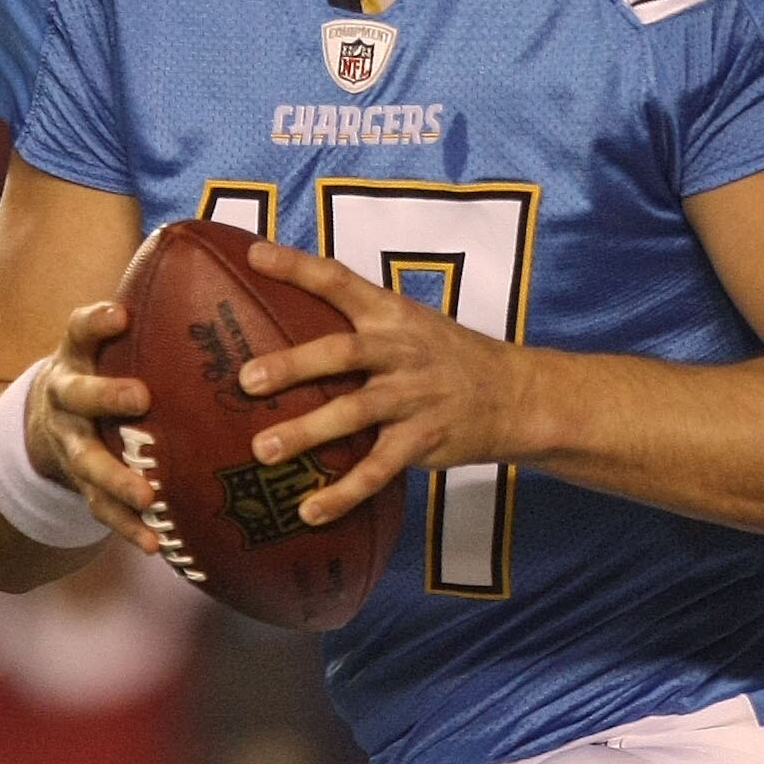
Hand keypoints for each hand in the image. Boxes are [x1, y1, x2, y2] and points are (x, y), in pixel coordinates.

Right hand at [22, 301, 159, 552]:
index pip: (80, 328)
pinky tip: (158, 544)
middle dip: (107, 395)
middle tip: (140, 398)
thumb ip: (159, 308)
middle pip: (78, 394)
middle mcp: (66, 396)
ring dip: (116, 478)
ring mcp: (70, 444)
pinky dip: (128, 526)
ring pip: (87, 461)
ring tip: (148, 494)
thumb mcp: (116, 337)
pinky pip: (102, 509)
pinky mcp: (80, 485)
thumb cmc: (107, 367)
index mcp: (78, 353)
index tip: (119, 311)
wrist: (39, 427)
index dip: (96, 319)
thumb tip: (238, 258)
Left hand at [237, 241, 530, 525]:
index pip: (340, 281)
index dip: (298, 266)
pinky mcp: (423, 441)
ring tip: (264, 450)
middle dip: (295, 365)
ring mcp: (413, 398)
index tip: (255, 253)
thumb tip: (283, 315)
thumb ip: (356, 321)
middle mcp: (400, 352)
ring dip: (307, 432)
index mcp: (391, 315)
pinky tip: (308, 510)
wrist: (515, 395)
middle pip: (344, 353)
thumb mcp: (409, 323)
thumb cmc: (444, 357)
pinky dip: (343, 493)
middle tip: (248, 379)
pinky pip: (377, 470)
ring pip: (356, 413)